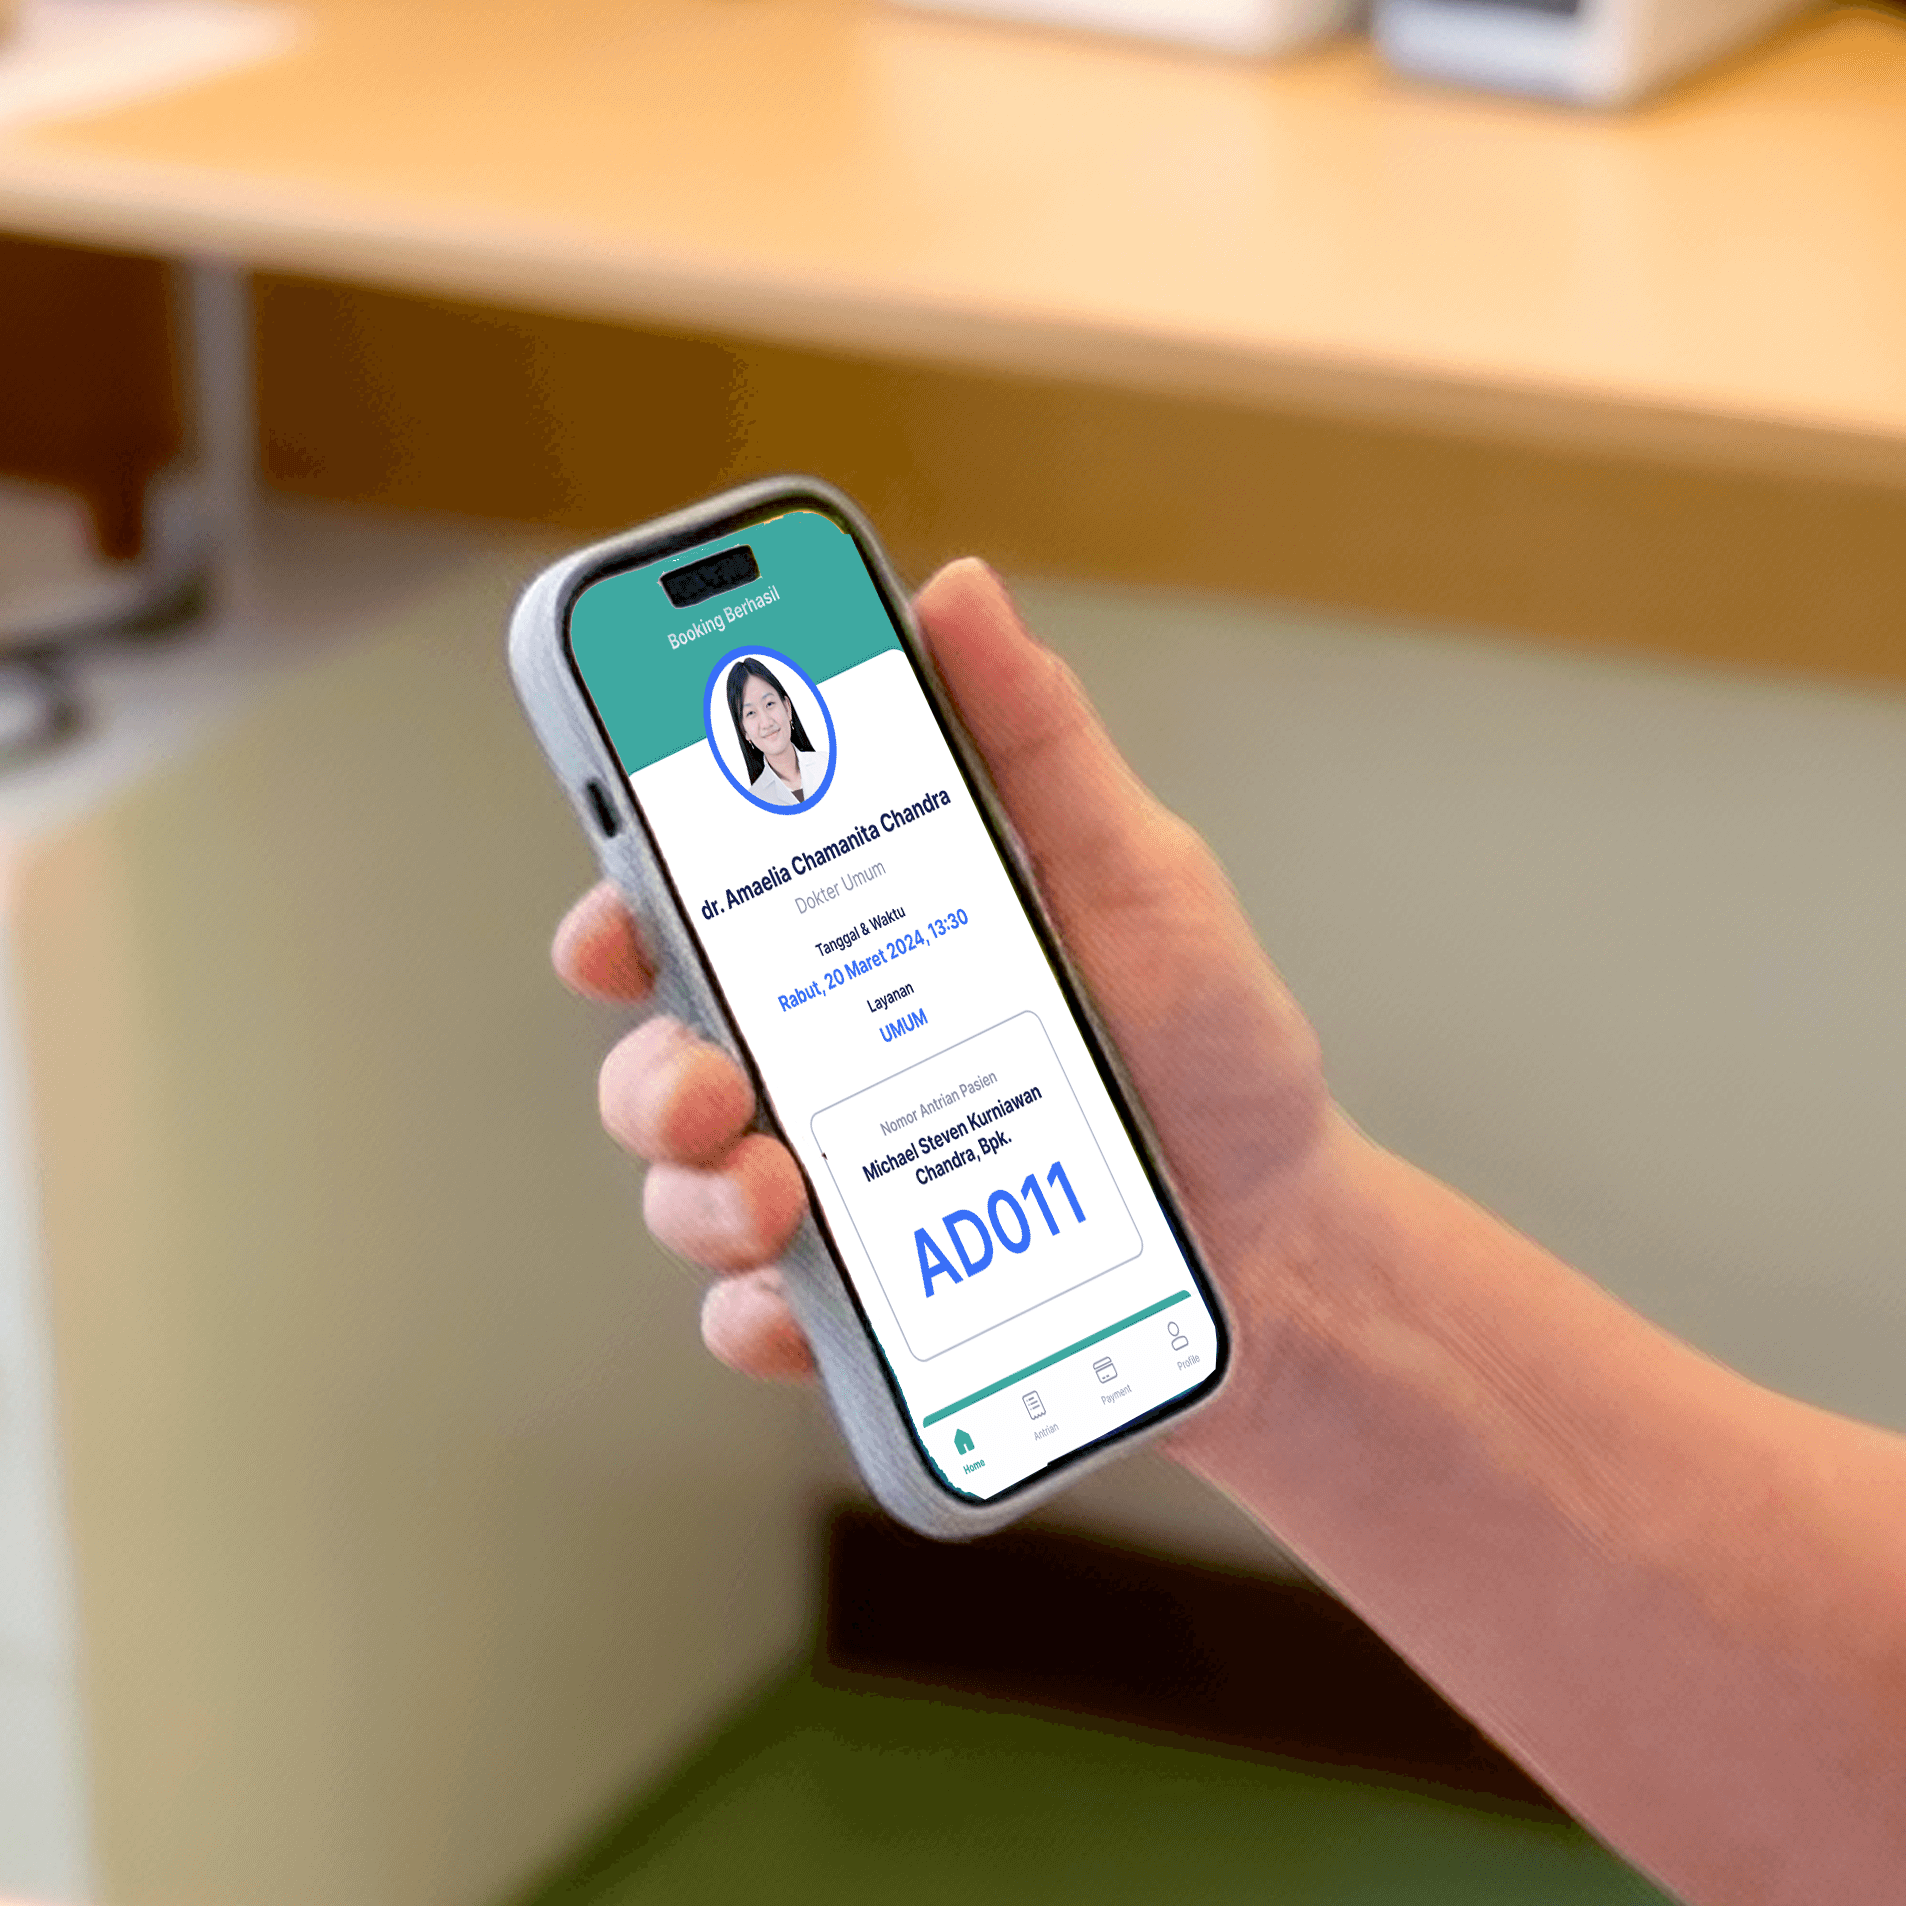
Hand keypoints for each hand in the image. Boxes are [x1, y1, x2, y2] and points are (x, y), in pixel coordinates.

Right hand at [554, 559, 1339, 1386]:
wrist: (1284, 1240)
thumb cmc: (1210, 1048)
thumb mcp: (1141, 876)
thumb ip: (1039, 743)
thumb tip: (958, 592)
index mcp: (868, 940)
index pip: (700, 889)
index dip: (624, 876)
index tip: (620, 891)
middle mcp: (824, 1060)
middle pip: (660, 1046)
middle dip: (649, 1062)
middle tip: (711, 1074)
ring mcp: (831, 1187)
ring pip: (685, 1184)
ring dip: (698, 1188)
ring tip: (779, 1190)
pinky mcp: (862, 1306)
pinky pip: (756, 1312)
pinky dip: (763, 1309)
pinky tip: (809, 1298)